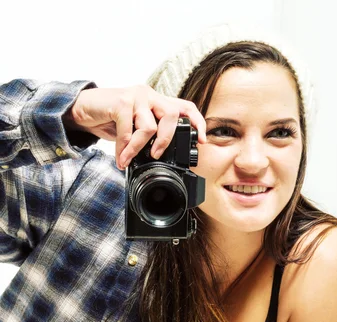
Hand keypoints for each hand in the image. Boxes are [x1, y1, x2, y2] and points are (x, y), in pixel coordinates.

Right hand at [65, 85, 206, 169]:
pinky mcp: (121, 101)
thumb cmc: (111, 119)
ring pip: (149, 127)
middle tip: (155, 155)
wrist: (83, 109)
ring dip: (137, 149)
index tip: (202, 140)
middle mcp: (150, 96)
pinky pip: (129, 131)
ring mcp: (136, 96)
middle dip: (166, 140)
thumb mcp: (135, 127)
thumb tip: (160, 157)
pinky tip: (120, 156)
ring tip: (127, 159)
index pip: (185, 106)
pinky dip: (124, 148)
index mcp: (158, 102)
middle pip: (173, 115)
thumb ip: (150, 135)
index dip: (198, 122)